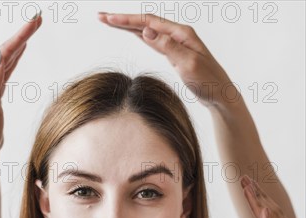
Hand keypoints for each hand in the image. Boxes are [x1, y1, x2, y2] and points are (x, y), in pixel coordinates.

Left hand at [0, 13, 41, 159]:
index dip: (20, 35)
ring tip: (32, 30)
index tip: (35, 22)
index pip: (3, 51)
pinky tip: (20, 51)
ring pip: (6, 58)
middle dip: (22, 34)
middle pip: (5, 50)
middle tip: (38, 19)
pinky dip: (14, 58)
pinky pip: (6, 68)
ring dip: (19, 43)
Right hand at [97, 11, 234, 107]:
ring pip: (147, 31)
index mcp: (180, 33)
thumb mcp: (188, 64)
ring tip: (110, 23)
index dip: (126, 20)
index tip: (108, 19)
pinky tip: (132, 34)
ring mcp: (176, 44)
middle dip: (122, 20)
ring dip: (129, 27)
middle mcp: (178, 34)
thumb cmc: (208, 81)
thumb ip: (168, 47)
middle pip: (145, 22)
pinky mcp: (175, 54)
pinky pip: (153, 41)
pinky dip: (139, 36)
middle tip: (101, 17)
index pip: (148, 22)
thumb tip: (147, 32)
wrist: (220, 95)